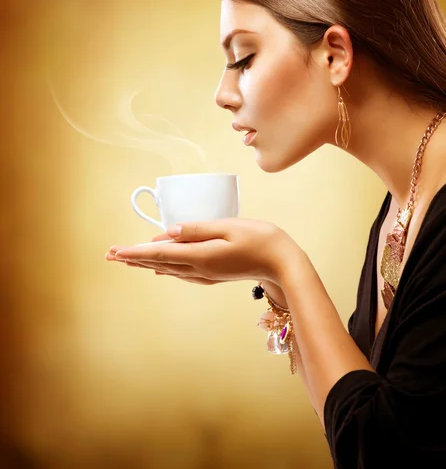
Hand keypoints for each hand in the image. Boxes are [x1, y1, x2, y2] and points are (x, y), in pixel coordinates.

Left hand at [106, 218, 300, 285]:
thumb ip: (196, 229)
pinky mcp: (212, 275)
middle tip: (111, 256)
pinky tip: (160, 269)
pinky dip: (165, 268)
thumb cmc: (259, 239)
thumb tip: (168, 233)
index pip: (160, 254)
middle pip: (159, 264)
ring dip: (146, 264)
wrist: (281, 262)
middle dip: (134, 259)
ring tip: (129, 260)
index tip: (115, 252)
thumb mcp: (227, 227)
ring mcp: (206, 275)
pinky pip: (181, 273)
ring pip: (168, 269)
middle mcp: (199, 269)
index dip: (135, 252)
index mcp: (200, 256)